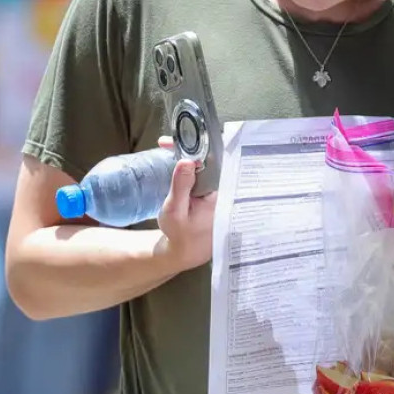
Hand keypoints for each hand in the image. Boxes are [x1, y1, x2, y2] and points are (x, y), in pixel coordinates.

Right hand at [156, 137, 216, 270]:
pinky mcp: (214, 195)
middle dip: (193, 147)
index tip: (180, 141)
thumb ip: (182, 186)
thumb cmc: (179, 235)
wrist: (183, 253)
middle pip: (214, 161)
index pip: (216, 162)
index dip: (200, 147)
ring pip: (210, 167)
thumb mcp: (174, 211)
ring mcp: (220, 193)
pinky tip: (180, 161)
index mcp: (220, 194)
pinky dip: (194, 166)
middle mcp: (225, 192)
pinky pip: (207, 175)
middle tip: (168, 143)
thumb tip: (187, 161)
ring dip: (192, 155)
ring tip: (171, 146)